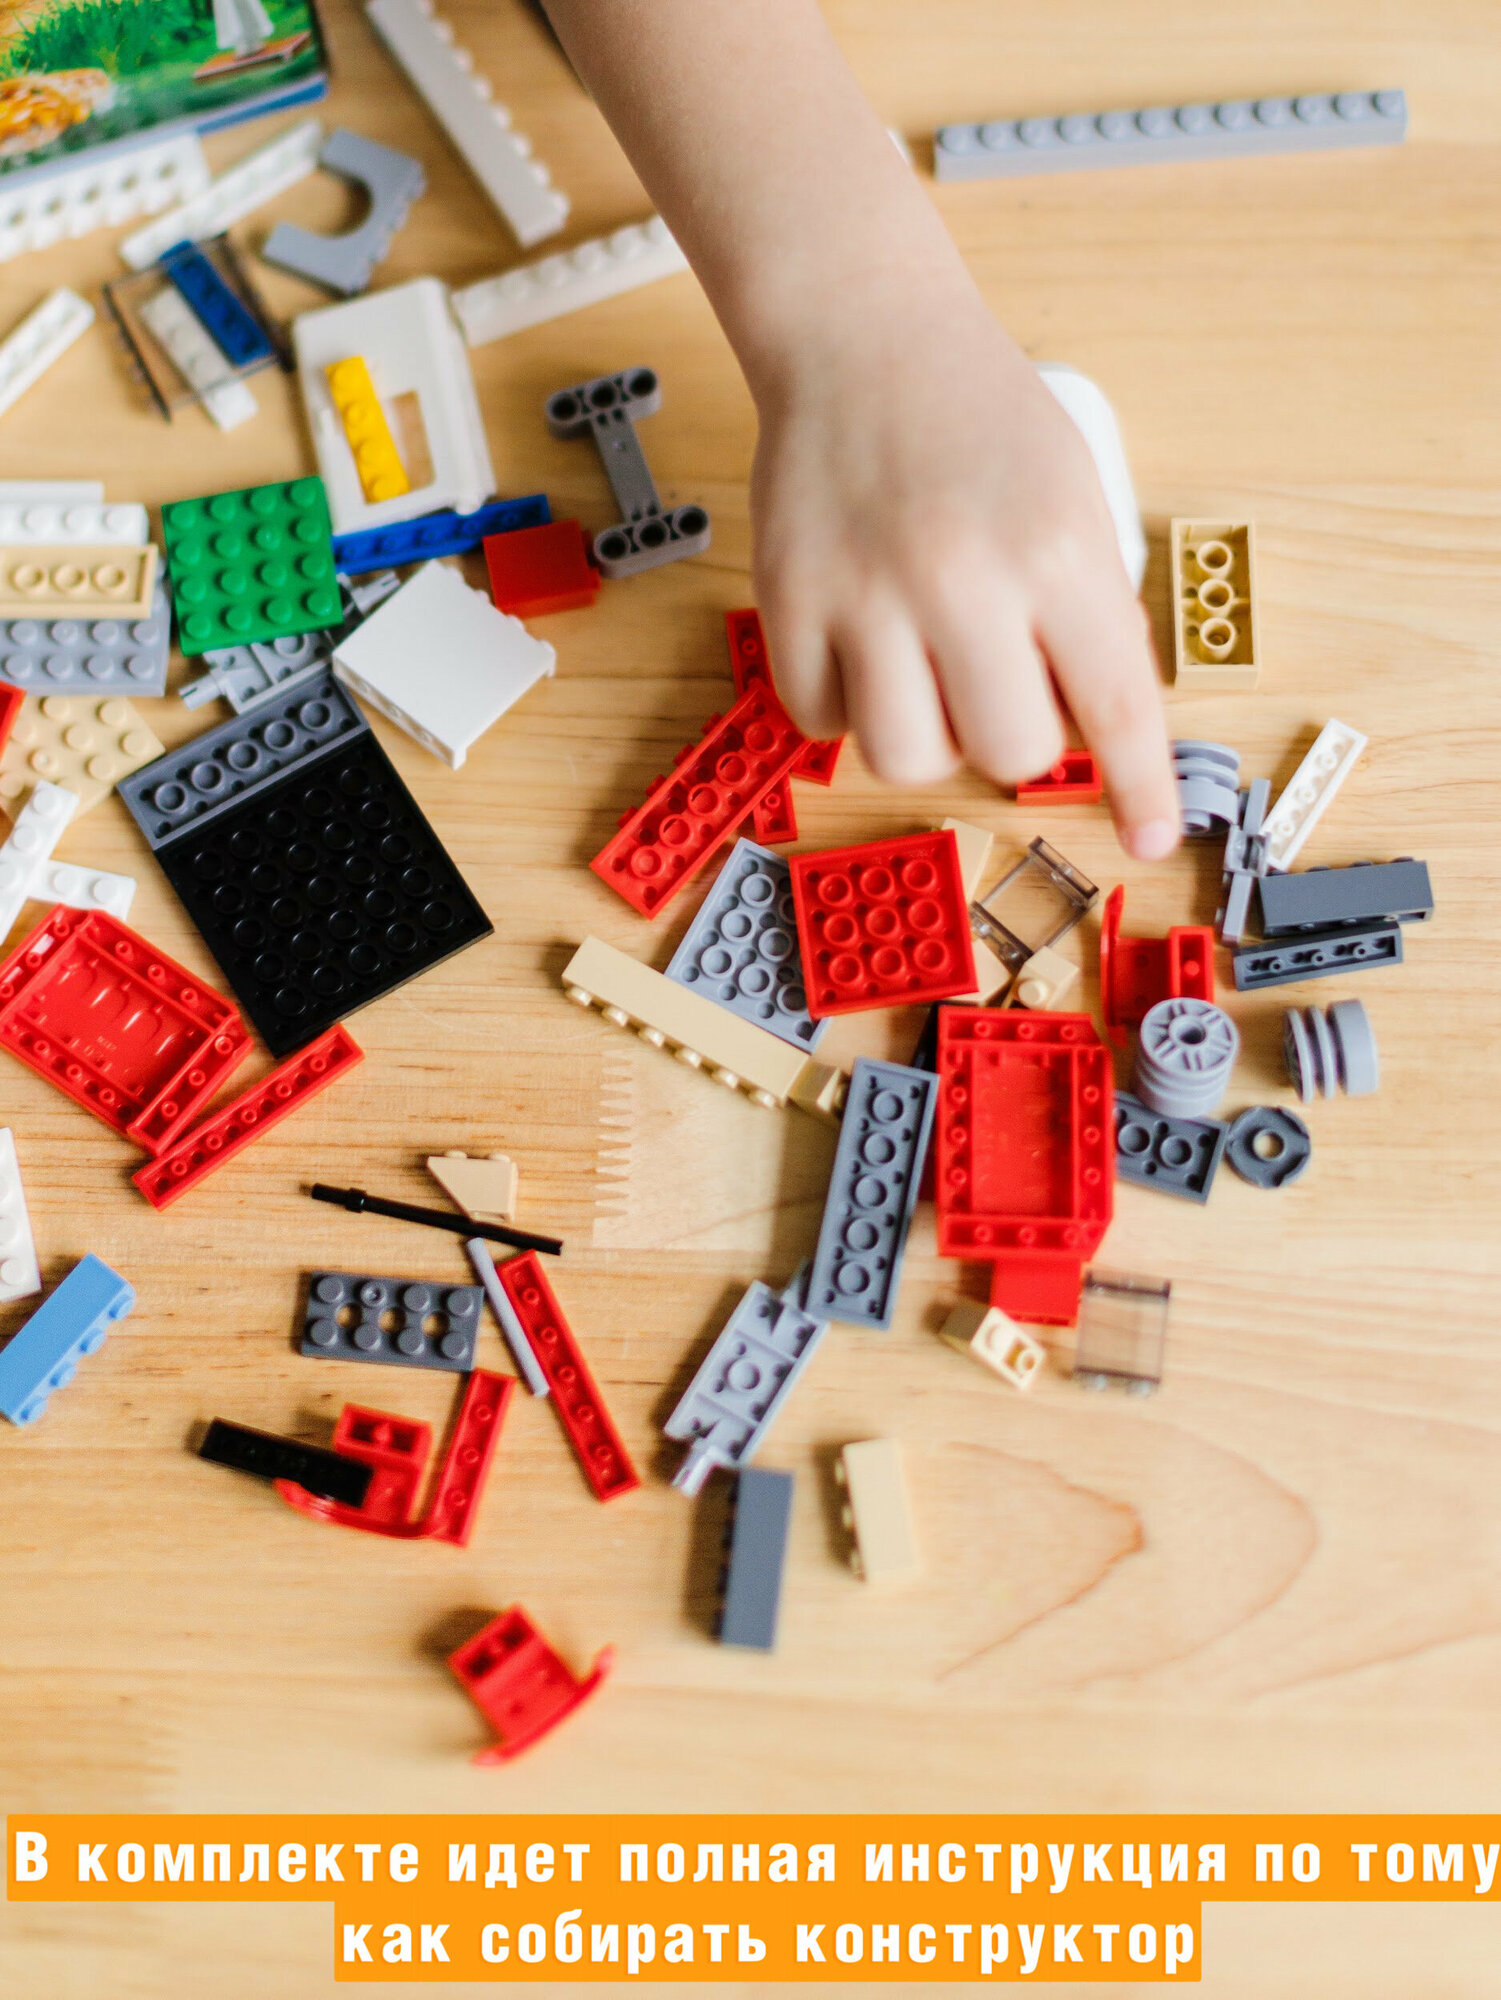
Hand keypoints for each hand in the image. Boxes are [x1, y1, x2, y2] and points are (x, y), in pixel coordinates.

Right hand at [747, 278, 1179, 858]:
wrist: (863, 338)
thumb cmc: (978, 420)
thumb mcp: (1074, 497)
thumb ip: (1089, 610)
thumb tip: (1097, 730)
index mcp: (1053, 548)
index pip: (1114, 705)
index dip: (1138, 787)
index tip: (1146, 839)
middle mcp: (960, 576)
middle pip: (1006, 751)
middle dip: (1013, 740)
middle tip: (997, 685)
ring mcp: (864, 591)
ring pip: (905, 756)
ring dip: (926, 736)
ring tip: (924, 675)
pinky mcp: (788, 598)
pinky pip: (819, 721)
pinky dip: (845, 707)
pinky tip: (861, 650)